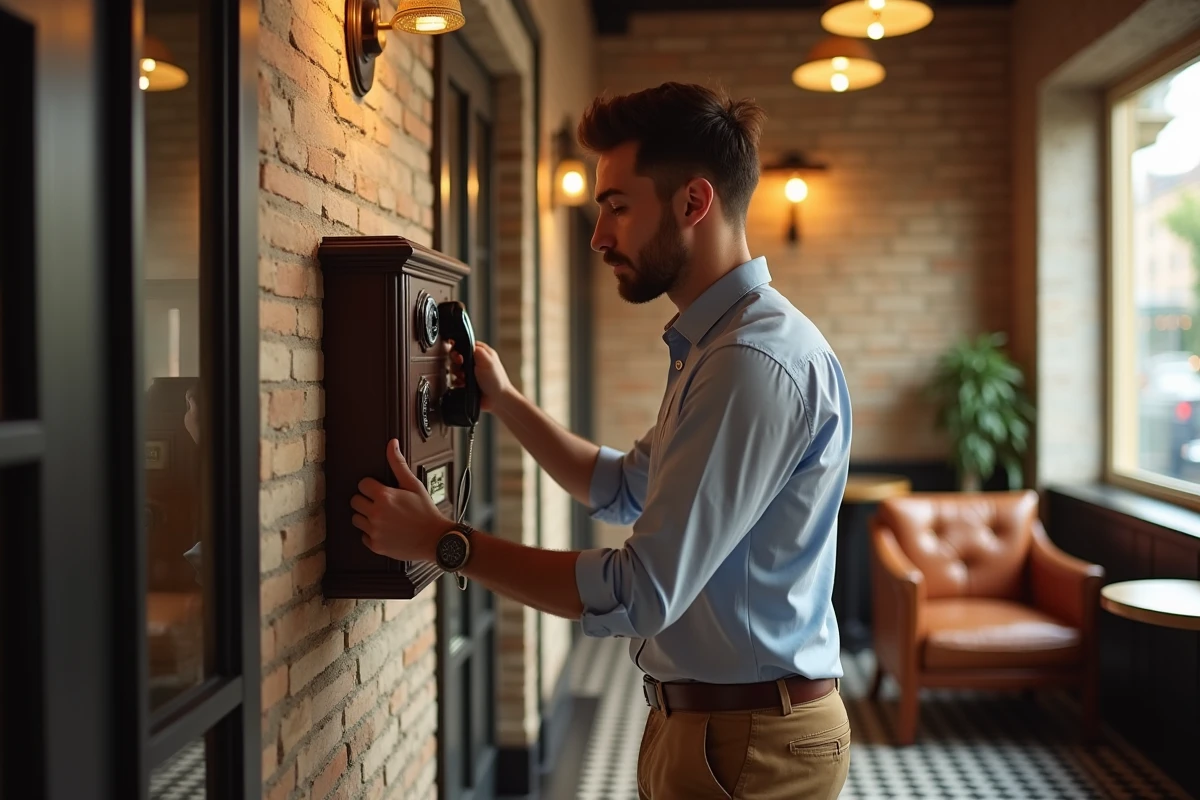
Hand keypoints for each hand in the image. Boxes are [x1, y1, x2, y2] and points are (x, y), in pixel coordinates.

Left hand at [351, 439, 453, 562]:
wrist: (435, 539)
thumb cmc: (426, 512)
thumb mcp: (414, 485)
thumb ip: (398, 464)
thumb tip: (392, 444)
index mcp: (384, 496)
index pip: (362, 485)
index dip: (370, 486)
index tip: (379, 490)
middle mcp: (376, 513)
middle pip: (355, 501)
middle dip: (365, 500)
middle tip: (380, 503)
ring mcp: (375, 530)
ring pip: (356, 519)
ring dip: (366, 517)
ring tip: (382, 517)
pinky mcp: (376, 545)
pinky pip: (363, 536)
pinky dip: (371, 534)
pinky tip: (385, 530)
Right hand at [448, 340, 514, 412]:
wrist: (497, 400)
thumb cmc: (496, 380)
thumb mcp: (486, 360)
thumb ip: (476, 349)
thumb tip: (465, 343)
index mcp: (482, 353)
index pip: (465, 345)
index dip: (459, 349)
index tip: (459, 356)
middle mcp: (476, 362)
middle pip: (458, 357)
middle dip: (457, 363)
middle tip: (462, 368)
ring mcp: (472, 373)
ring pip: (455, 369)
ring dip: (457, 374)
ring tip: (464, 378)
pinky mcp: (468, 384)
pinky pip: (456, 380)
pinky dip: (457, 383)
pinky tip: (462, 385)